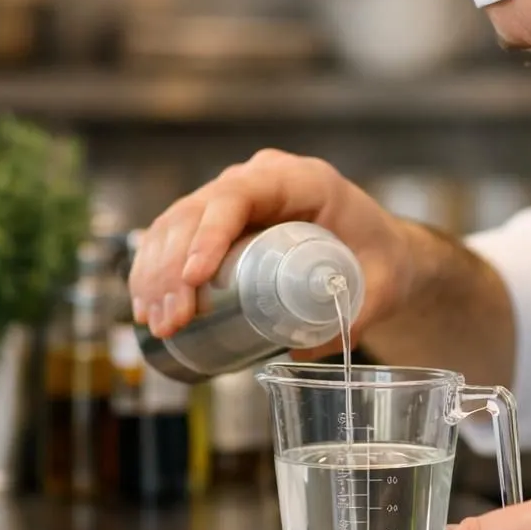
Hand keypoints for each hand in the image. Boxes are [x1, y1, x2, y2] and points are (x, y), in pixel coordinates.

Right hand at [128, 149, 414, 353]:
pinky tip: (145, 306)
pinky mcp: (219, 221)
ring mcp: (235, 197)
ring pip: (176, 223)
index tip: (193, 279)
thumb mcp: (384, 286)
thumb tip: (300, 350)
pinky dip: (154, 269)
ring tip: (157, 323)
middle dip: (173, 267)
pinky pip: (174, 236)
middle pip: (198, 211)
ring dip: (156, 272)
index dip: (209, 234)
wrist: (380, 250)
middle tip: (171, 320)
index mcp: (301, 179)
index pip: (240, 195)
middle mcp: (260, 179)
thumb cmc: (383, 259)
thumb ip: (357, 317)